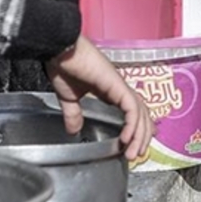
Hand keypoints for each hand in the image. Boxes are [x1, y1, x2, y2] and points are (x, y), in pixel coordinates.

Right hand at [46, 35, 153, 160]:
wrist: (58, 48)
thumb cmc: (63, 64)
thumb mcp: (68, 97)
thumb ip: (73, 113)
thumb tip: (73, 129)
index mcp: (110, 89)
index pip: (132, 110)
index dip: (137, 127)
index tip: (134, 144)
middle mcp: (119, 87)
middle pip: (141, 113)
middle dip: (142, 135)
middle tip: (138, 153)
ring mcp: (119, 85)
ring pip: (140, 112)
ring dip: (139, 135)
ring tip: (133, 152)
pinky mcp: (116, 84)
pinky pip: (131, 107)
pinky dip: (132, 124)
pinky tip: (128, 138)